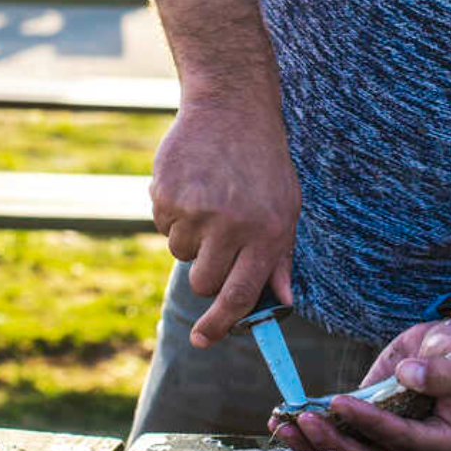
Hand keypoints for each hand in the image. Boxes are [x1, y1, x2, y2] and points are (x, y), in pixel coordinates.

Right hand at [150, 96, 301, 346]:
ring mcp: (196, 210)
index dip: (219, 325)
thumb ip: (281, 259)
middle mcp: (231, 226)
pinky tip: (193, 186)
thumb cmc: (265, 168)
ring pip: (181, 254)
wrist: (232, 110)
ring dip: (192, 239)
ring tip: (211, 202)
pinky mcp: (166, 194)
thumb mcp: (287, 211)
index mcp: (266, 235)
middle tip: (217, 243)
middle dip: (206, 275)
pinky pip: (162, 225)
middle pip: (204, 283)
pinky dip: (174, 214)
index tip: (203, 340)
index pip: (239, 296)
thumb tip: (282, 302)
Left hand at [271, 318, 450, 450]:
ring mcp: (388, 439)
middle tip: (305, 421)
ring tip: (282, 425)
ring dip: (314, 443)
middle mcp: (415, 448)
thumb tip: (410, 376)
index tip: (341, 402)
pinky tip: (282, 420)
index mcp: (445, 440)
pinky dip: (311, 429)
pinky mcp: (368, 423)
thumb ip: (446, 371)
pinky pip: (339, 432)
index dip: (371, 424)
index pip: (403, 440)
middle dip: (333, 443)